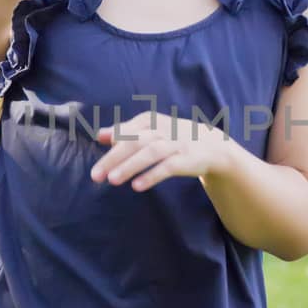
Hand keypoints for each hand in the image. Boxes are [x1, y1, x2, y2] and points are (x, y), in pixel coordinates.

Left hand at [91, 109, 231, 191]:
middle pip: (135, 142)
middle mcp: (163, 130)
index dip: (114, 135)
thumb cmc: (174, 138)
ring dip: (130, 166)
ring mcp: (176, 145)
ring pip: (150, 153)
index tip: (97, 142)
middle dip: (114, 158)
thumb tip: (100, 135)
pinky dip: (151, 175)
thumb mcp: (151, 130)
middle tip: (95, 175)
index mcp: (153, 121)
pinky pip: (167, 167)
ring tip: (112, 180)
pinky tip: (136, 186)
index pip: (130, 128)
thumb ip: (126, 132)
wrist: (213, 146)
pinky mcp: (186, 160)